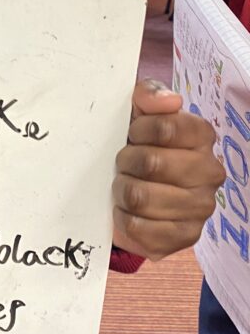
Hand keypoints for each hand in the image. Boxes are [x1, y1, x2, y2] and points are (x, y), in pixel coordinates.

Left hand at [113, 80, 222, 261]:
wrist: (126, 189)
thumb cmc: (135, 144)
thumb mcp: (136, 111)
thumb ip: (149, 95)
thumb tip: (170, 100)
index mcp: (202, 136)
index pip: (165, 127)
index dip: (138, 130)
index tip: (132, 134)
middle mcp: (210, 172)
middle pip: (151, 163)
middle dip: (126, 162)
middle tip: (126, 164)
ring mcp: (200, 208)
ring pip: (141, 197)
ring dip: (122, 190)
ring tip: (125, 186)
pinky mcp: (184, 238)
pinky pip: (138, 227)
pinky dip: (123, 218)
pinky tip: (127, 211)